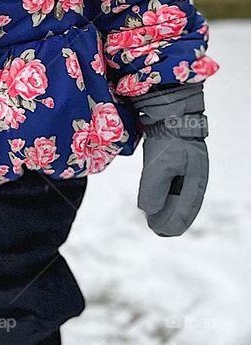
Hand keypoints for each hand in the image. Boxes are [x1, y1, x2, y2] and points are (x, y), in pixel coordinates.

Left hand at [131, 83, 208, 236]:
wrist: (172, 112)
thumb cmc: (168, 140)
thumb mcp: (158, 166)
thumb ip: (153, 190)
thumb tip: (148, 211)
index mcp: (195, 182)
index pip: (185, 211)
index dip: (173, 224)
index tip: (160, 232)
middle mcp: (196, 178)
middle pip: (186, 206)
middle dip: (172, 219)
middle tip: (158, 231)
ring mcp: (190, 169)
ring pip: (182, 196)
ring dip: (170, 209)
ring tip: (157, 220)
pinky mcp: (181, 160)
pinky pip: (177, 185)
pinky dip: (169, 196)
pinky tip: (161, 199)